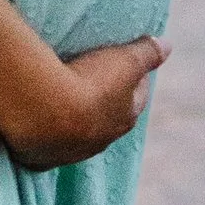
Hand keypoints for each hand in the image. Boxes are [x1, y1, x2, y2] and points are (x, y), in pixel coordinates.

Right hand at [2, 38, 164, 174]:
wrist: (45, 110)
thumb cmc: (89, 82)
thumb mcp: (125, 60)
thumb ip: (147, 52)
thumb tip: (168, 45)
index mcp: (125, 118)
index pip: (136, 97)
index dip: (134, 79)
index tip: (125, 64)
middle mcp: (101, 140)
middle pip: (106, 118)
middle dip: (103, 103)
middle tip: (91, 80)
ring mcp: (71, 153)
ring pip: (76, 135)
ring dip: (72, 120)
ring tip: (59, 97)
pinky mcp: (41, 159)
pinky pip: (46, 147)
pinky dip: (44, 137)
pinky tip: (36, 124)